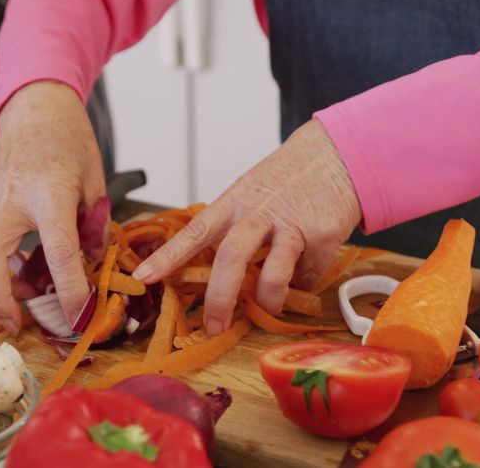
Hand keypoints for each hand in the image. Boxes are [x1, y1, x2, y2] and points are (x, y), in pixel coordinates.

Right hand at [0, 82, 106, 333]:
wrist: (34, 104)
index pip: (58, 253)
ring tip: (25, 299)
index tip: (79, 316)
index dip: (70, 290)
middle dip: (0, 300)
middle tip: (17, 325)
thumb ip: (93, 222)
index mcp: (47, 193)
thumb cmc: (67, 135)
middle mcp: (11, 201)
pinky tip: (21, 270)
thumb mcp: (93, 177)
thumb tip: (91, 259)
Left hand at [134, 120, 361, 335]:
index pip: (195, 231)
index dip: (168, 256)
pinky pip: (307, 275)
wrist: (335, 154)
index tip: (144, 276)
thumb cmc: (287, 179)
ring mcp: (292, 225)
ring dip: (267, 300)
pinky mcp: (322, 236)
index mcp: (234, 202)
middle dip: (219, 298)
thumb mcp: (251, 194)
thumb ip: (234, 229)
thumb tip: (215, 276)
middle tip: (213, 325)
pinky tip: (303, 272)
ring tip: (267, 308)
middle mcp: (259, 212)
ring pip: (273, 274)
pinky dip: (302, 284)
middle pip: (231, 258)